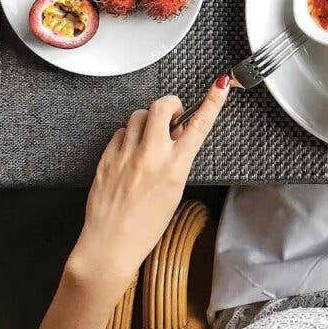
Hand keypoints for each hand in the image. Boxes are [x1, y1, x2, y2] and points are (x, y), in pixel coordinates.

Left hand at [66, 76, 230, 304]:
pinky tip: (129, 154)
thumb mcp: (174, 191)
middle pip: (162, 106)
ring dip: (147, 122)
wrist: (110, 244)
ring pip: (139, 115)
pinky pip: (120, 132)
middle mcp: (150, 156)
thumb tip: (177, 134)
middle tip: (171, 118)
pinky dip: (128, 137)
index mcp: (174, 167)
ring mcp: (126, 154)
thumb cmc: (145, 225)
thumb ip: (177, 159)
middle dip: (169, 106)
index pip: (199, 125)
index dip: (213, 101)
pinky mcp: (107, 157)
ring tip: (147, 141)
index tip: (220, 84)